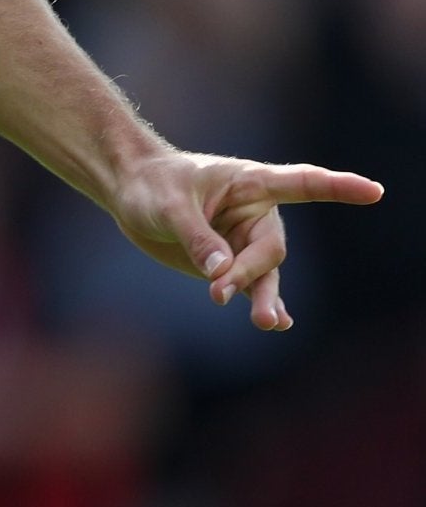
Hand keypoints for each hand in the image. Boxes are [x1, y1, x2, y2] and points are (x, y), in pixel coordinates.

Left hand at [111, 149, 383, 330]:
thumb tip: (222, 273)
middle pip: (270, 249)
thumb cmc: (153, 185)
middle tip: (218, 291)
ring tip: (268, 323)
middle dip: (250, 272)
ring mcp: (245, 241)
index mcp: (250, 183)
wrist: (131, 192)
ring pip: (265, 274)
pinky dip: (265, 303)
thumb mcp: (168, 206)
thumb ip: (196, 237)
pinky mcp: (231, 264)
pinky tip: (279, 322)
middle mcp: (256, 213)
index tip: (374, 191)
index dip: (337, 187)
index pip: (301, 184)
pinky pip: (255, 287)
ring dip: (265, 298)